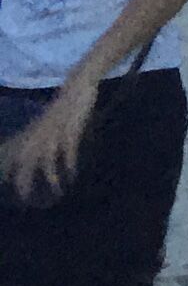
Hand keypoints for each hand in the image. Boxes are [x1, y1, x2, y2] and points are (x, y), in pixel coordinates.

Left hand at [1, 82, 94, 201]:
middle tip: (27, 199)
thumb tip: (37, 154)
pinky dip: (69, 166)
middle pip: (25, 164)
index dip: (10, 173)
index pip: (13, 157)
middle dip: (24, 182)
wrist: (78, 86)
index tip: (12, 189)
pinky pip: (67, 153)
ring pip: (45, 161)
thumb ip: (41, 136)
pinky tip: (72, 175)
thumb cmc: (65, 105)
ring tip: (56, 192)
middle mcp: (38, 136)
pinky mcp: (70, 132)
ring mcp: (54, 134)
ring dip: (49, 178)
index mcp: (31, 134)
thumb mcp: (48, 123)